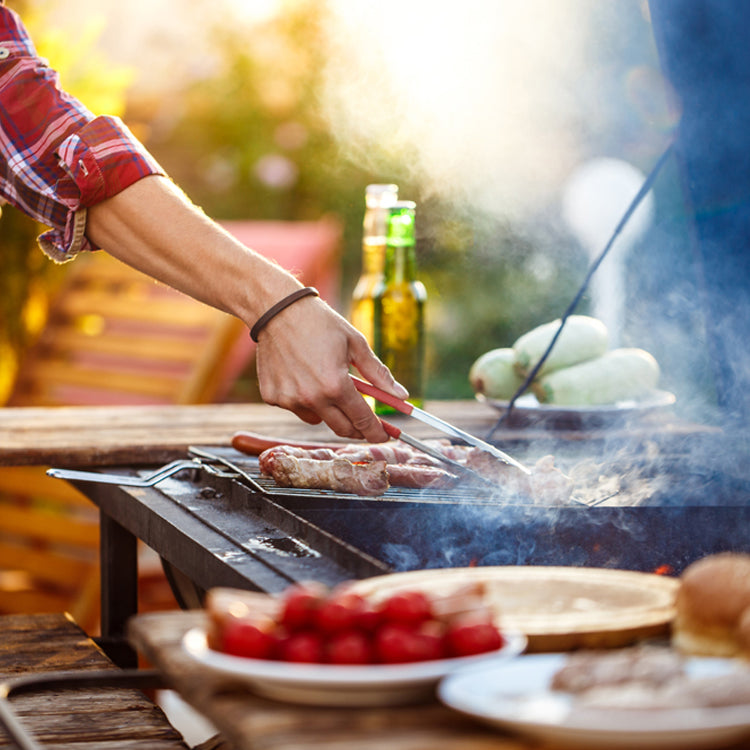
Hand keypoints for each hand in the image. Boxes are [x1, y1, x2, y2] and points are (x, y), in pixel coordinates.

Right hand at [254, 295, 407, 441]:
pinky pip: (296, 408)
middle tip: (364, 423)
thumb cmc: (321, 323)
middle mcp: (312, 398)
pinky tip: (300, 375)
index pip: (363, 420)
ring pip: (317, 419)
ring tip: (325, 383)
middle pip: (342, 428)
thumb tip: (402, 395)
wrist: (278, 310)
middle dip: (357, 429)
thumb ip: (378, 374)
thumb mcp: (355, 344)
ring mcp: (289, 400)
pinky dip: (303, 399)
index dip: (377, 432)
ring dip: (328, 410)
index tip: (384, 436)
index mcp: (336, 385)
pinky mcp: (273, 397)